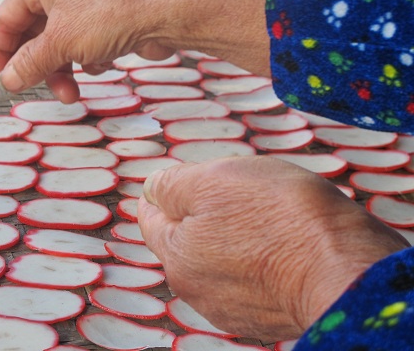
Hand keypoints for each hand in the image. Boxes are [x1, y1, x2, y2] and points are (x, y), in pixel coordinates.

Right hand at [0, 0, 173, 102]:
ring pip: (58, 47)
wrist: (164, 14)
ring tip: (71, 95)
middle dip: (37, 68)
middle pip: (33, 36)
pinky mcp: (104, 23)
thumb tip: (6, 81)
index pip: (6, 18)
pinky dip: (87, 62)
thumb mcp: (60, 43)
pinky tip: (102, 64)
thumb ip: (29, 64)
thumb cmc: (109, 16)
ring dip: (62, 73)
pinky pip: (82, 49)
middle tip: (32, 91)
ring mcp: (84, 7)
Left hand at [138, 156, 407, 341]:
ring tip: (268, 220)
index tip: (184, 181)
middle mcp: (194, 290)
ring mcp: (230, 308)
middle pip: (186, 238)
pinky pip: (250, 279)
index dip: (165, 192)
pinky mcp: (264, 318)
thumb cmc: (280, 217)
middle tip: (238, 194)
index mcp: (175, 254)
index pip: (150, 217)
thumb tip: (152, 189)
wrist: (347, 272)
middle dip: (203, 213)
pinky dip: (258, 261)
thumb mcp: (214, 180)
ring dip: (233, 237)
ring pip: (219, 258)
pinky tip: (283, 247)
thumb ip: (171, 185)